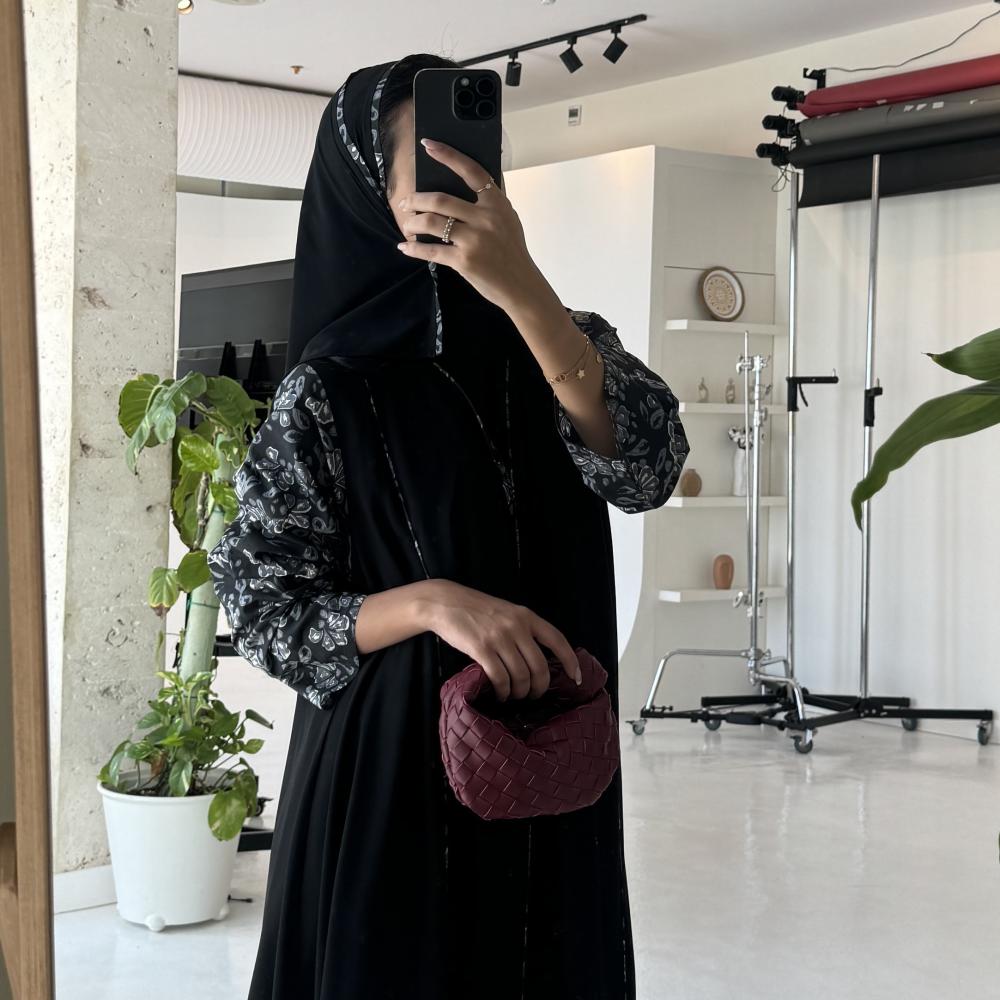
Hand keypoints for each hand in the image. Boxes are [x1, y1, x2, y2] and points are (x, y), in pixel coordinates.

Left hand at [394, 139, 546, 313]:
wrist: (521, 286)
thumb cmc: (512, 253)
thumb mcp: (508, 221)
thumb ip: (489, 204)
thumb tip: (460, 190)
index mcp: (497, 204)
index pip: (471, 171)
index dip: (448, 156)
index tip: (428, 145)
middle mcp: (485, 219)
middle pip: (441, 200)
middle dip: (417, 199)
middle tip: (407, 202)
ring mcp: (475, 240)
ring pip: (432, 222)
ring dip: (414, 222)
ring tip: (408, 223)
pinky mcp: (464, 261)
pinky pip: (431, 250)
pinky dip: (414, 249)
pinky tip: (406, 247)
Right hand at [416, 579, 580, 700]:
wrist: (445, 602)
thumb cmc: (477, 609)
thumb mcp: (507, 612)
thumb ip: (523, 629)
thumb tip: (539, 659)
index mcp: (526, 616)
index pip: (557, 640)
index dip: (570, 661)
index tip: (575, 677)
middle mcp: (516, 626)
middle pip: (540, 666)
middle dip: (539, 687)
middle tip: (533, 695)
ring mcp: (499, 637)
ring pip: (520, 676)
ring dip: (519, 692)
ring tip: (513, 695)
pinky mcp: (481, 649)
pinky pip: (500, 678)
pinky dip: (503, 691)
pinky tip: (500, 694)